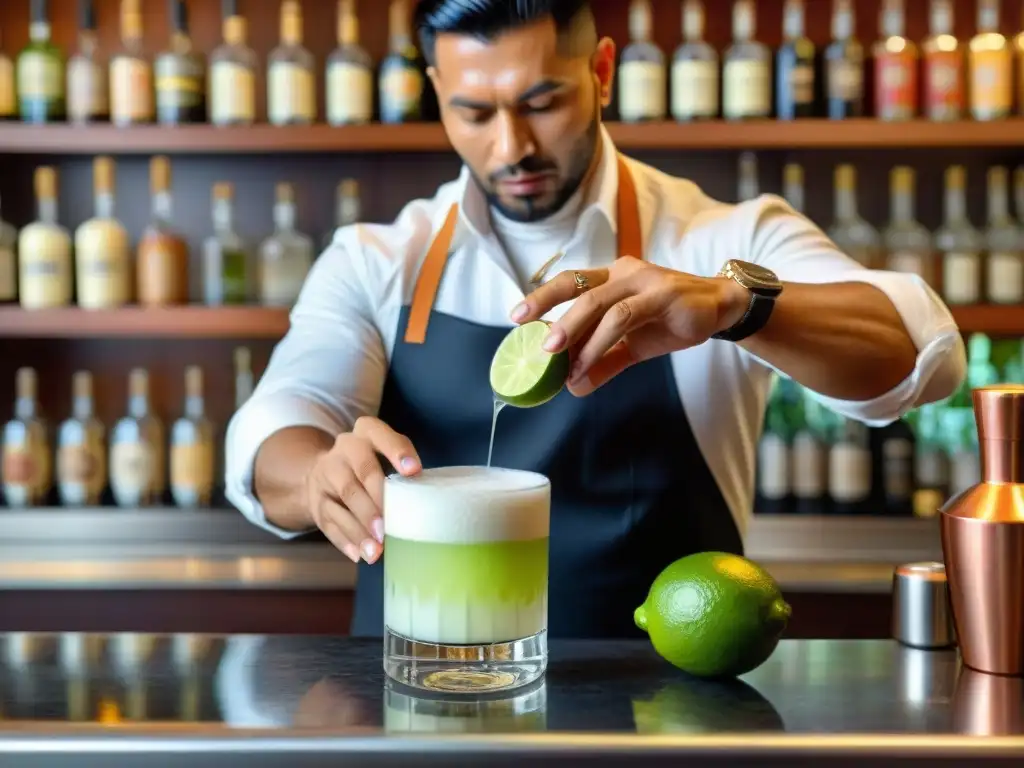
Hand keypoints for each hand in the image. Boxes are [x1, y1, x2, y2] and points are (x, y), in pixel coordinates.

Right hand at [305, 417, 420, 564]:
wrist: (320, 473)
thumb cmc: (368, 466)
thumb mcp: (382, 455)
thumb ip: (402, 470)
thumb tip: (428, 502)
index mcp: (366, 433)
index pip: (380, 433)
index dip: (397, 451)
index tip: (414, 472)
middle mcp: (344, 449)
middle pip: (362, 471)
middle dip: (377, 501)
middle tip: (387, 527)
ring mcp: (326, 475)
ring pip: (343, 499)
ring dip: (360, 528)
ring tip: (377, 550)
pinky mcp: (316, 501)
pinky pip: (329, 522)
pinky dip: (345, 540)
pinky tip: (360, 555)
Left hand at [511, 257, 747, 394]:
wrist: (720, 310)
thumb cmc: (671, 320)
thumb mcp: (631, 345)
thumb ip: (603, 362)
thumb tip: (573, 387)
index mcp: (612, 277)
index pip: (571, 281)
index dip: (542, 296)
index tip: (516, 316)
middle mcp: (624, 272)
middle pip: (577, 288)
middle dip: (548, 312)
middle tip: (533, 343)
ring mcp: (644, 281)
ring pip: (598, 304)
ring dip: (573, 333)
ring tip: (556, 360)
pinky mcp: (663, 295)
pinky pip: (624, 317)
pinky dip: (600, 342)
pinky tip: (589, 364)